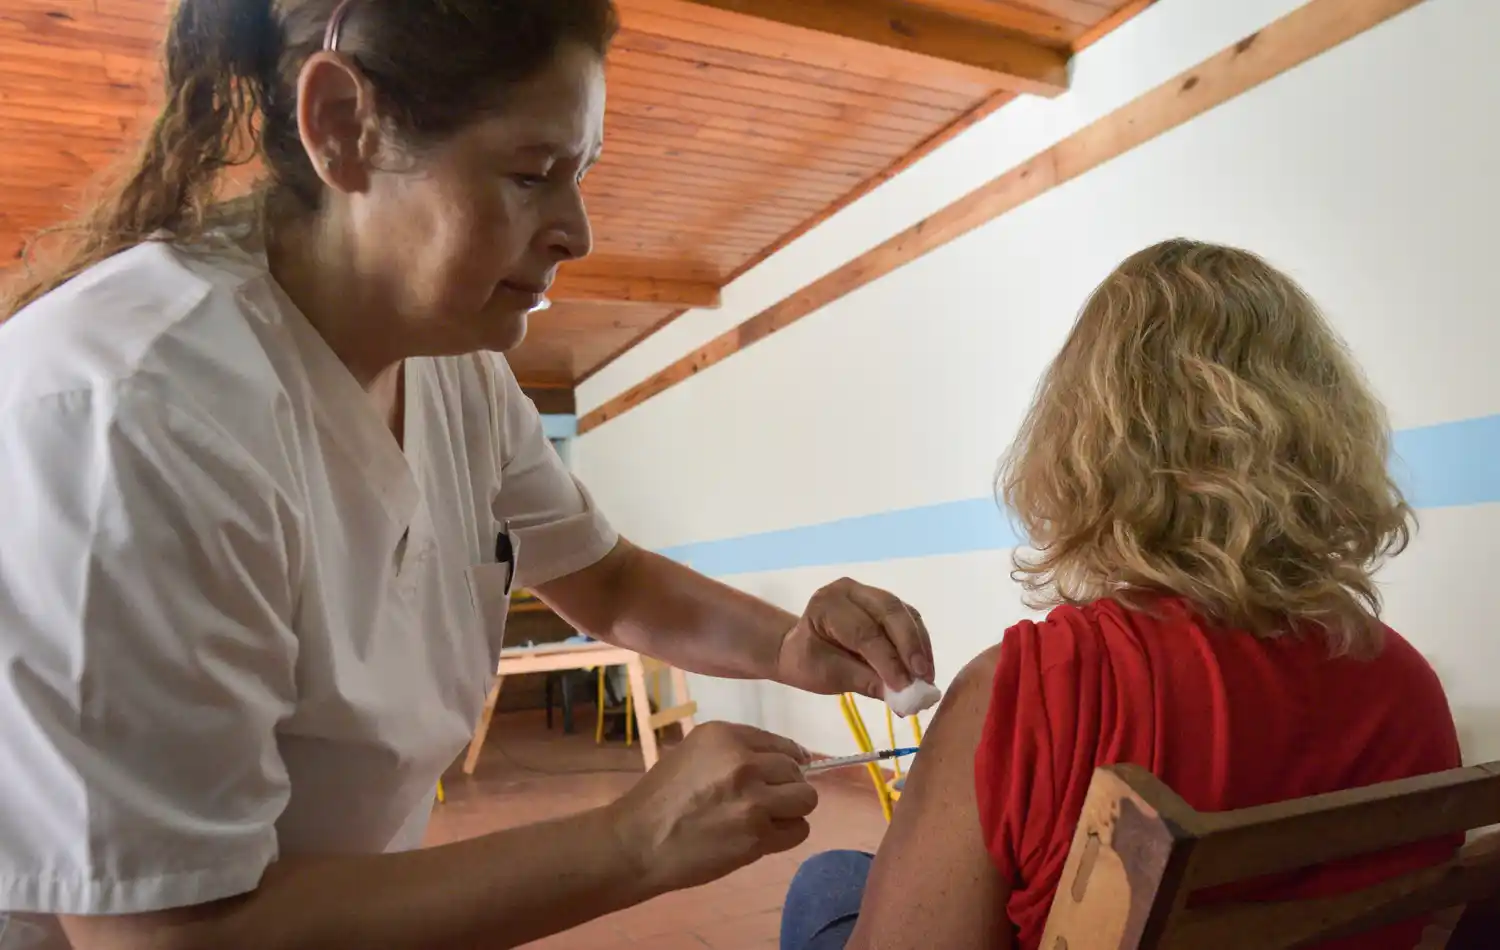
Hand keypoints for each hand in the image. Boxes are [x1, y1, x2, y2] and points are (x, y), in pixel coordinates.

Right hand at [606, 722, 817, 894]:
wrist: (637, 841)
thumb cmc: (660, 797)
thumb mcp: (694, 752)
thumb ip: (734, 751)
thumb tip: (782, 759)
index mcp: (725, 736)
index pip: (780, 743)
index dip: (787, 760)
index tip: (783, 774)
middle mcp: (744, 762)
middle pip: (795, 771)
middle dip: (785, 786)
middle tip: (764, 801)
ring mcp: (753, 800)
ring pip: (805, 799)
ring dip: (791, 810)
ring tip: (767, 818)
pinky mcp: (757, 836)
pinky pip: (798, 830)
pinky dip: (786, 834)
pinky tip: (764, 836)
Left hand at [775, 577, 934, 698]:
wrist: (802, 648)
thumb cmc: (809, 662)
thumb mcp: (828, 676)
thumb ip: (866, 682)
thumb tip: (904, 698)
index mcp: (827, 605)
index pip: (863, 630)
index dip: (887, 659)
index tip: (904, 687)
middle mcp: (851, 590)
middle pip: (889, 612)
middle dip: (910, 647)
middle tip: (923, 678)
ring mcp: (871, 593)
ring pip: (904, 613)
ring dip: (919, 647)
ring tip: (927, 677)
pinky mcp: (887, 604)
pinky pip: (910, 619)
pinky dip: (920, 644)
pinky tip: (925, 667)